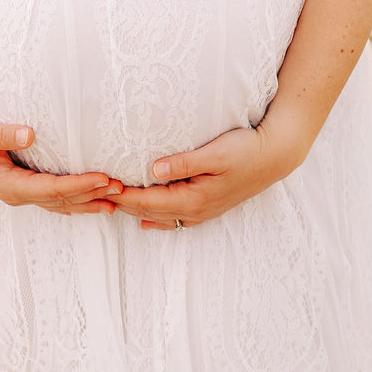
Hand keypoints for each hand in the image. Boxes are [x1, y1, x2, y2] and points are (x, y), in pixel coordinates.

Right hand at [0, 111, 123, 215]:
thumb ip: (1, 134)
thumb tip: (28, 134)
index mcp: (10, 186)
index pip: (53, 190)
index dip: (80, 185)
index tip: (104, 178)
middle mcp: (19, 194)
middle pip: (63, 200)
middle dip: (92, 195)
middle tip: (122, 189)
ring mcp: (23, 193)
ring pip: (62, 203)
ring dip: (90, 201)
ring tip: (118, 199)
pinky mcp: (26, 185)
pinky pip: (57, 197)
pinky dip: (78, 198)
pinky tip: (96, 196)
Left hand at [109, 120, 297, 229]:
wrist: (274, 157)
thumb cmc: (245, 150)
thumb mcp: (215, 153)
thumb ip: (184, 162)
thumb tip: (154, 169)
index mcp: (193, 198)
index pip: (148, 200)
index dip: (124, 195)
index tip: (102, 187)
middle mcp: (195, 211)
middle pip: (149, 210)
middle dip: (123, 204)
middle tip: (97, 194)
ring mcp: (202, 212)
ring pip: (160, 216)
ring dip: (137, 210)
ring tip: (113, 205)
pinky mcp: (207, 207)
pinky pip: (174, 219)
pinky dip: (156, 218)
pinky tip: (145, 221)